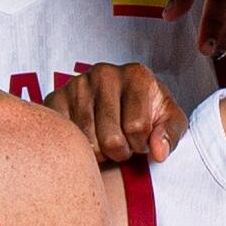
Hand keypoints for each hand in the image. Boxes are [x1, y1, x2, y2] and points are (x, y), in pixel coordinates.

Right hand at [48, 62, 182, 166]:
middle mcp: (105, 73)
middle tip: (122, 144)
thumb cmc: (148, 114)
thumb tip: (158, 152)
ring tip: (106, 140)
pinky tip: (88, 137)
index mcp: (136, 75)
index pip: (137, 127)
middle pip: (111, 138)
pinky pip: (65, 137)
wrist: (118, 104)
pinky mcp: (55, 98)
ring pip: (87, 142)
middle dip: (120, 152)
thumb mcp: (170, 122)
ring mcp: (77, 85)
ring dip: (99, 152)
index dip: (141, 144)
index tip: (140, 140)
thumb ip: (171, 135)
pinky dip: (78, 146)